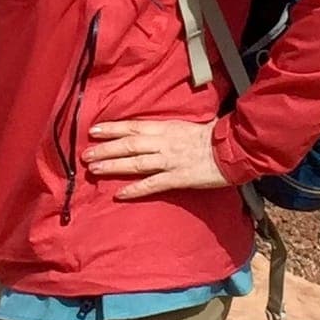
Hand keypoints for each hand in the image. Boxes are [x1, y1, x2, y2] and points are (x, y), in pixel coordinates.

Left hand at [82, 118, 229, 199]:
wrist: (234, 149)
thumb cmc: (215, 136)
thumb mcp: (191, 125)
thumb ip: (172, 130)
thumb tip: (158, 130)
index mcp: (167, 128)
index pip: (134, 126)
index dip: (112, 128)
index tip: (94, 130)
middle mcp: (164, 142)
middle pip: (129, 144)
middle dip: (106, 148)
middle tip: (85, 154)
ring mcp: (170, 161)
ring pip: (136, 163)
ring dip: (113, 166)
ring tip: (94, 169)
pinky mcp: (178, 178)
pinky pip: (153, 184)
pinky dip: (135, 190)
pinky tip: (120, 194)